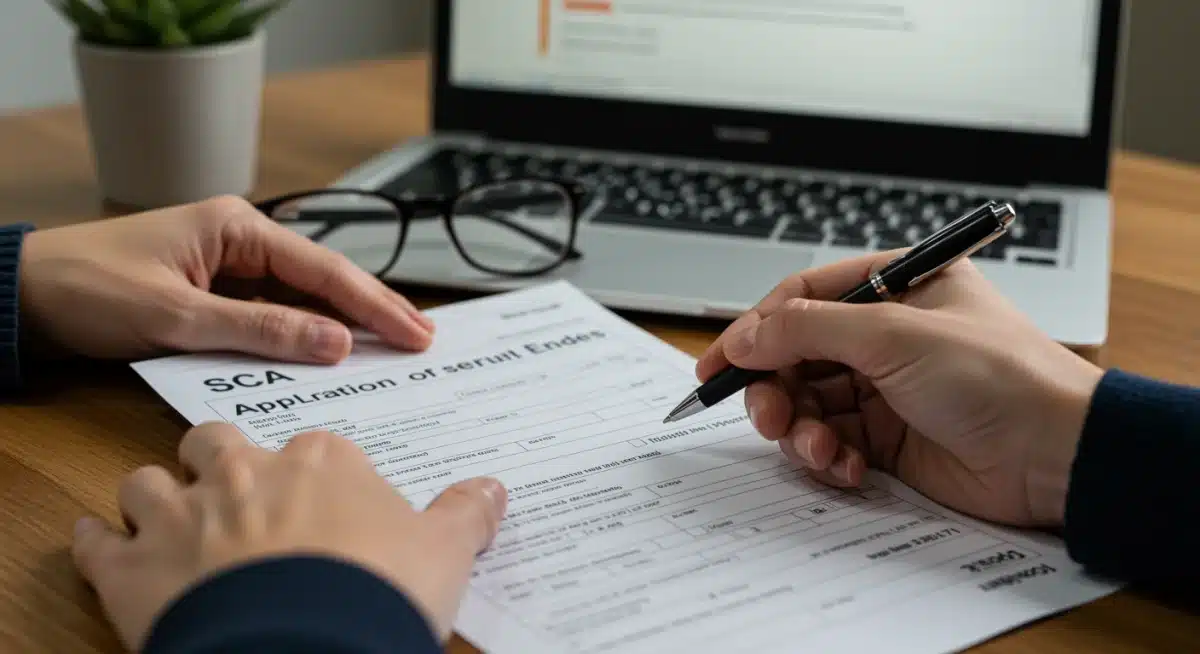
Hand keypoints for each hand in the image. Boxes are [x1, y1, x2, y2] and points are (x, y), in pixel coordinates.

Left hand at [19, 195, 433, 362]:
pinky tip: (330, 354)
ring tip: (394, 345)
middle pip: (323, 278)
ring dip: (342, 323)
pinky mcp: (213, 293)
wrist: (24, 297)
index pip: (323, 269)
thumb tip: (335, 344)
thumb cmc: (88, 288)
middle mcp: (239, 240)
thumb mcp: (178, 317)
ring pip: (301, 297)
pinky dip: (302, 335)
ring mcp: (227, 267)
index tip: (415, 332)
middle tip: (423, 338)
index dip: (373, 304)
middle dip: (372, 309)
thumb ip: (262, 330)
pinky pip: (270, 314)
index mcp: (236, 227)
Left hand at [71, 423, 506, 650]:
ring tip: (168, 518)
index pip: (315, 445)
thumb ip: (468, 513)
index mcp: (320, 461)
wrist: (304, 647)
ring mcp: (182, 516)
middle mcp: (244, 473)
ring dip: (155, 495)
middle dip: (222, 459)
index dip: (317, 472)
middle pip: (217, 440)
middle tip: (238, 488)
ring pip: (148, 480)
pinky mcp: (133, 569)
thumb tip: (495, 488)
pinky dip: (96, 542)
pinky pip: (97, 541)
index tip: (325, 496)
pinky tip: (99, 544)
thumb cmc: (376, 591)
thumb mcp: (444, 552)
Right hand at [696, 251, 1104, 527]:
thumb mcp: (892, 335)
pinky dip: (828, 457)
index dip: (754, 330)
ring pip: (808, 403)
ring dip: (801, 429)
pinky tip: (847, 468)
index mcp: (895, 288)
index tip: (716, 365)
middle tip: (768, 416)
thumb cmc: (997, 377)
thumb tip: (741, 338)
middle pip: (796, 356)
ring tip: (818, 448)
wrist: (1057, 456)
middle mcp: (887, 335)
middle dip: (774, 389)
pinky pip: (832, 442)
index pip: (803, 298)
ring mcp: (887, 389)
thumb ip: (806, 329)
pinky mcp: (889, 439)